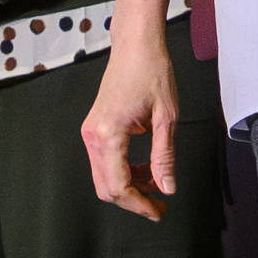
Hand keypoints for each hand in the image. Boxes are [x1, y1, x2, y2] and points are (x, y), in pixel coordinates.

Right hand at [80, 0, 183, 219]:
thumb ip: (164, 156)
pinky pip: (105, 162)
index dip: (139, 204)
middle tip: (160, 206)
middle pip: (106, 187)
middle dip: (133, 201)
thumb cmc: (152, 72)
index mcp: (108, 134)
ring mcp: (91, 133)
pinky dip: (125, 172)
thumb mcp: (166, 117)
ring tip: (157, 184)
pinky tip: (147, 169)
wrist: (136, 46)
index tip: (159, 211)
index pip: (118, 185)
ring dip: (130, 186)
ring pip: (104, 177)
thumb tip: (166, 188)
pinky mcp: (95, 129)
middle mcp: (93, 136)